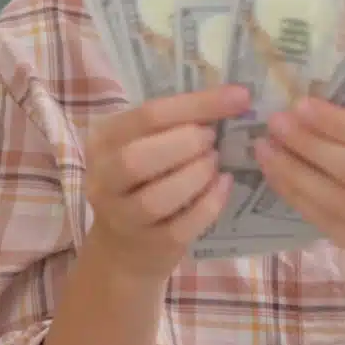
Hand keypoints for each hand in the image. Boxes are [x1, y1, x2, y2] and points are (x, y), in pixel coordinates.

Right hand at [83, 85, 249, 280]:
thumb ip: (178, 121)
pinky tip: (224, 185)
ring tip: (215, 163)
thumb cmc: (144, 179)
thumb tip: (235, 97)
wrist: (125, 247)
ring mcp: (123, 216)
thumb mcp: (148, 143)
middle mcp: (103, 177)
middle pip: (138, 158)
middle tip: (212, 139)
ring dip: (196, 175)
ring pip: (157, 198)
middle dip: (187, 143)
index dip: (199, 104)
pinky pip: (182, 226)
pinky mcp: (149, 245)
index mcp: (104, 139)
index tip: (240, 96)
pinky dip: (210, 204)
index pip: (149, 115)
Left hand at [255, 98, 344, 344]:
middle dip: (311, 143)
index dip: (341, 123)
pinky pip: (327, 221)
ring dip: (295, 170)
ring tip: (266, 147)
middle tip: (276, 122)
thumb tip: (330, 90)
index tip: (303, 104)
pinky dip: (297, 197)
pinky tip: (276, 177)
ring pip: (337, 197)